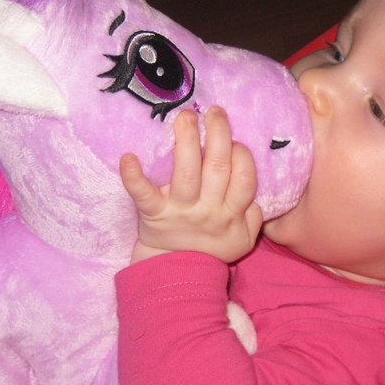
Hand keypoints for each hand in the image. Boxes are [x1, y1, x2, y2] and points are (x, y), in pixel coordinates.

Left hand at [119, 107, 262, 262]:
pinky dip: (133, 177)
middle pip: (218, 167)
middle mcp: (208, 209)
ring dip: (186, 141)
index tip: (234, 140)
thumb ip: (254, 214)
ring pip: (186, 172)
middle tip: (215, 111)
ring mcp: (180, 210)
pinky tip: (128, 158)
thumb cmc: (212, 246)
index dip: (241, 155)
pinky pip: (143, 194)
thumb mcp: (244, 237)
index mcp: (231, 212)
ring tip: (185, 116)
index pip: (244, 178)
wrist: (178, 273)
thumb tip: (256, 191)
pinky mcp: (153, 213)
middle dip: (218, 134)